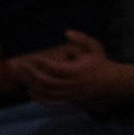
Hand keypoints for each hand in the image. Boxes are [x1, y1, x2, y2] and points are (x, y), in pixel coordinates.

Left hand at [16, 31, 133, 106]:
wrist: (111, 83)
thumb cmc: (100, 63)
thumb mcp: (95, 47)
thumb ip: (82, 39)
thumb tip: (66, 32)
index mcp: (77, 71)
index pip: (55, 68)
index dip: (42, 63)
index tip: (34, 57)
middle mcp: (72, 84)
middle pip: (47, 82)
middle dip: (32, 74)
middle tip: (22, 67)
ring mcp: (70, 94)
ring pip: (47, 93)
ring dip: (33, 86)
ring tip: (23, 78)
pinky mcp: (69, 101)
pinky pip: (52, 103)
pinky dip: (40, 99)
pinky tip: (31, 93)